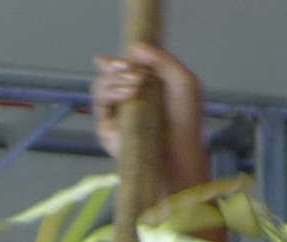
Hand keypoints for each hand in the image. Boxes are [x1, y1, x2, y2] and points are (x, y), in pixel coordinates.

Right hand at [91, 44, 213, 204]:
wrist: (181, 151)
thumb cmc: (186, 120)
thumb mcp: (183, 81)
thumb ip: (161, 59)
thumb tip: (132, 46)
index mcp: (144, 89)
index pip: (123, 69)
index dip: (121, 61)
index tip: (129, 56)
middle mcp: (127, 101)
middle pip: (109, 75)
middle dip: (119, 68)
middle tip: (136, 71)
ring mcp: (116, 116)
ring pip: (100, 87)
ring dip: (114, 79)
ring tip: (136, 83)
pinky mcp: (107, 131)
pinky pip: (99, 105)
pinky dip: (111, 93)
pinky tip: (129, 94)